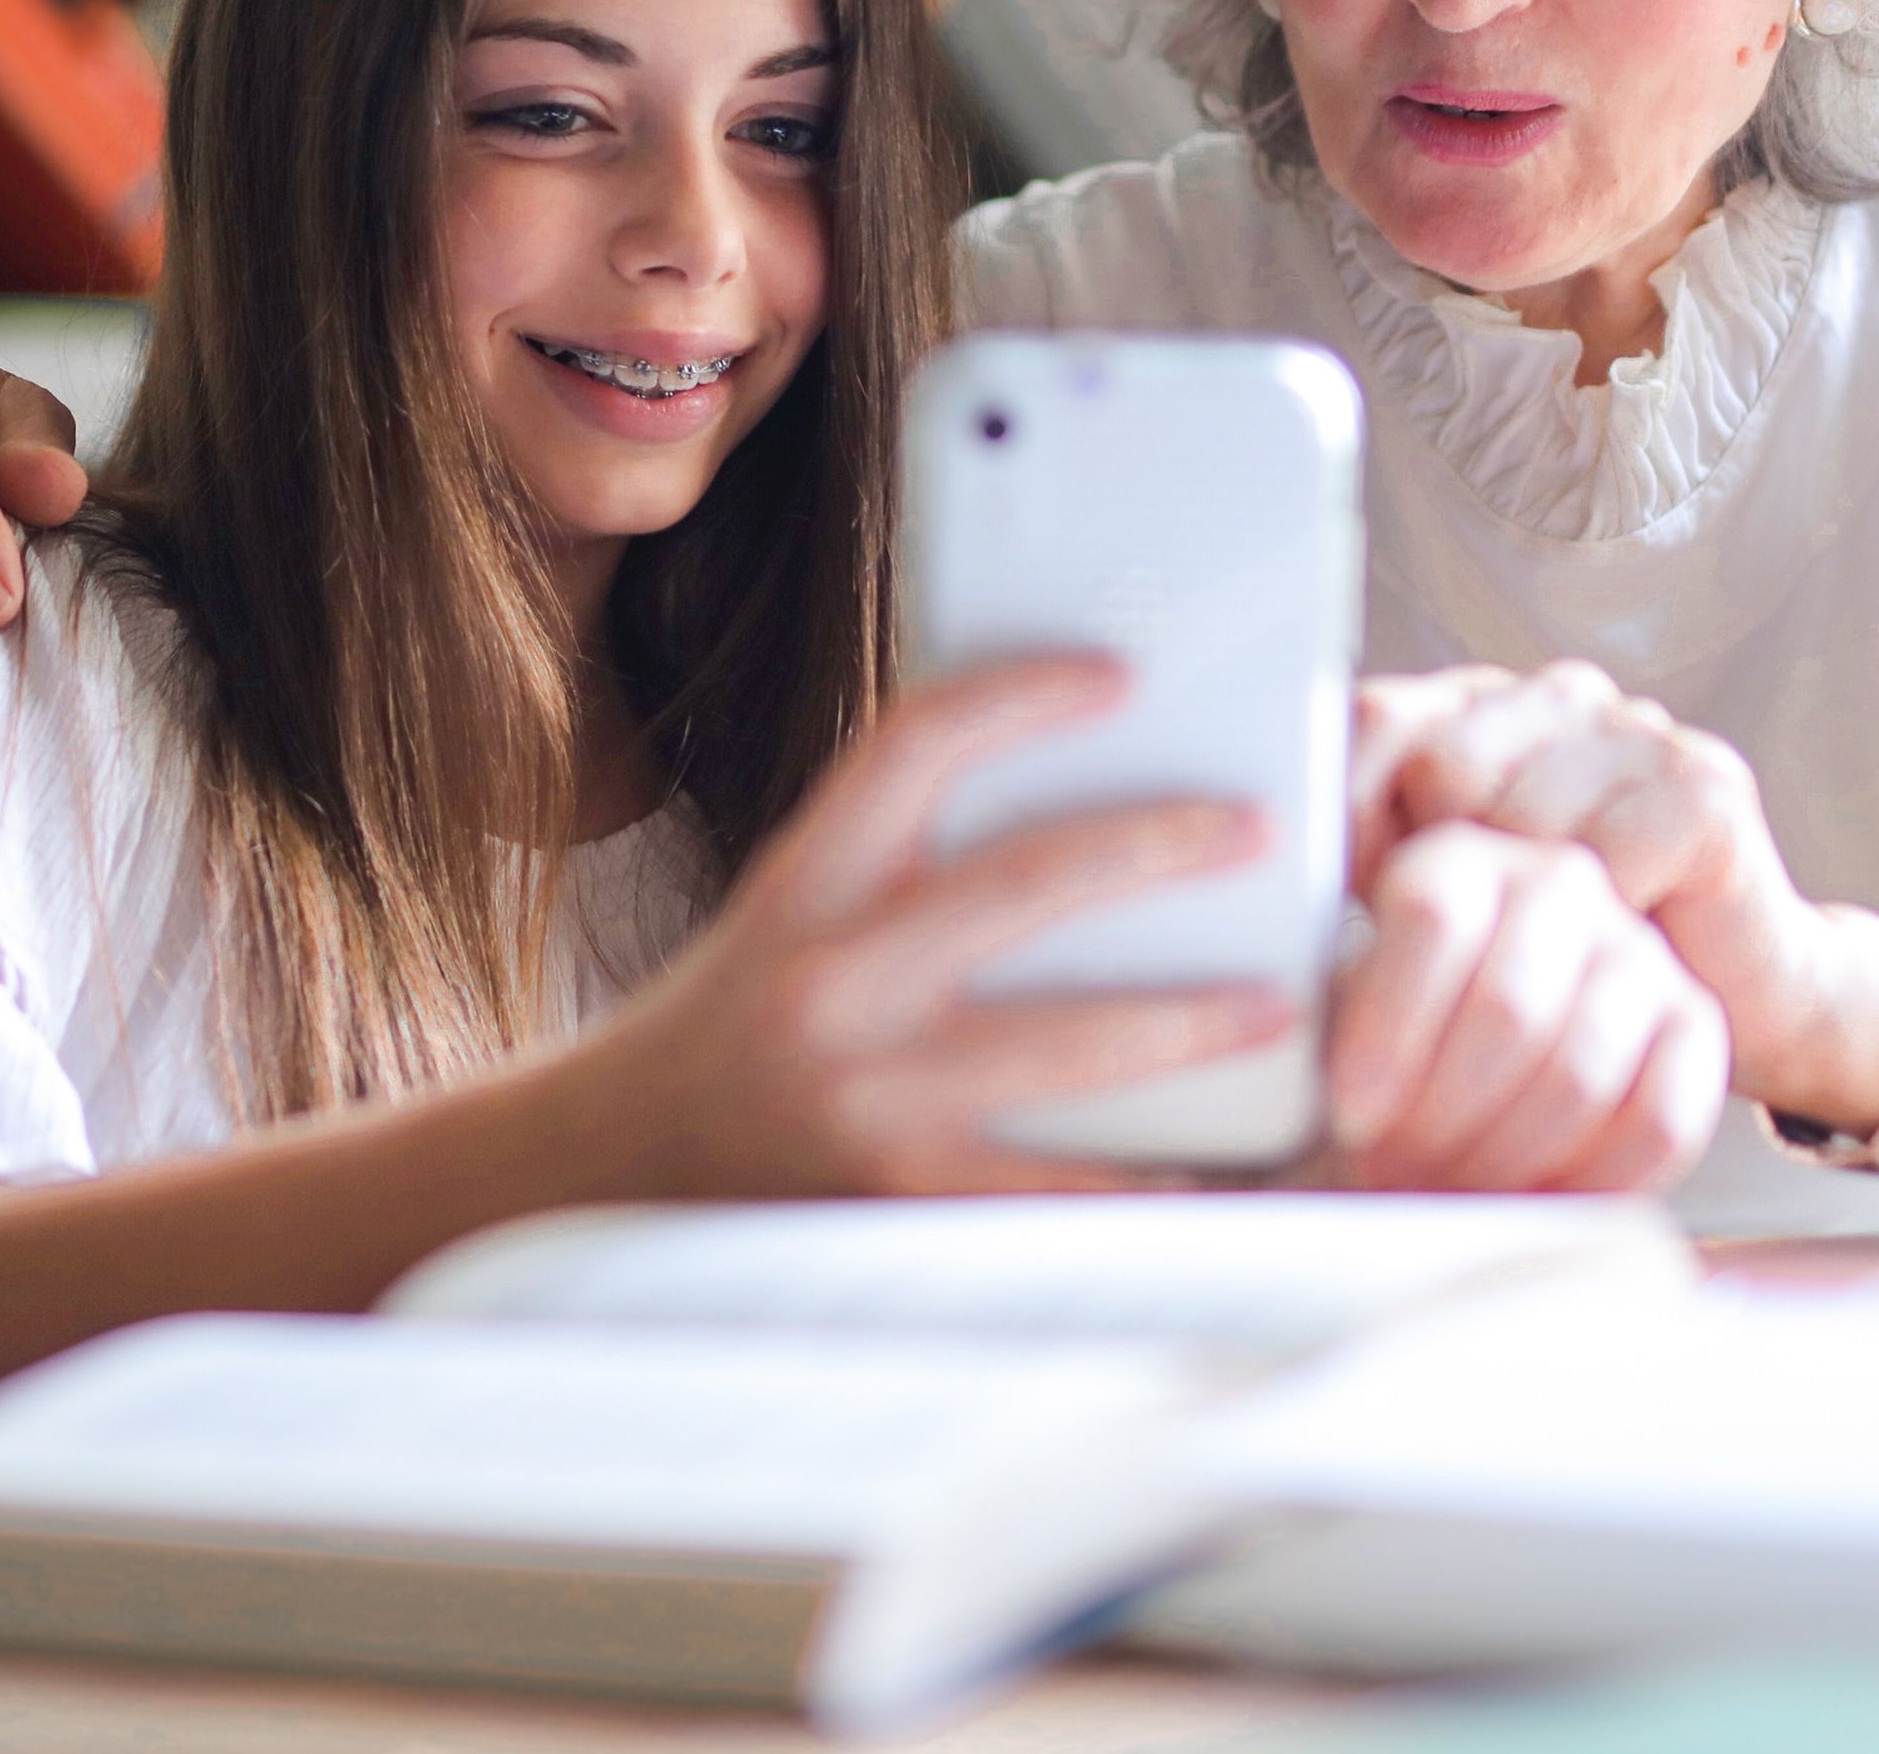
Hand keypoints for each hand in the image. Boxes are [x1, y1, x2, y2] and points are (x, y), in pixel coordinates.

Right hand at [553, 658, 1298, 1196]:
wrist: (604, 1174)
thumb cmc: (724, 1034)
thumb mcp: (787, 917)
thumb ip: (895, 868)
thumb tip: (1063, 807)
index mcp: (802, 887)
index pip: (912, 745)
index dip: (1021, 695)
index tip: (1117, 676)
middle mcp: (829, 982)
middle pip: (1022, 883)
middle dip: (1157, 848)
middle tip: (1254, 829)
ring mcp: (867, 1097)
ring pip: (1066, 1045)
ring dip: (1188, 1021)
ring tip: (1274, 1002)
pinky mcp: (901, 1202)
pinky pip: (1058, 1188)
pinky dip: (1147, 1176)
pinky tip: (1217, 1163)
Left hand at [1316, 818, 1725, 1190]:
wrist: (1479, 1071)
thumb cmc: (1387, 1047)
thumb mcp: (1330, 1011)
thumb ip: (1312, 1017)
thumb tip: (1275, 1054)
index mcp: (1456, 858)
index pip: (1433, 918)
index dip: (1388, 1031)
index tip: (1351, 1117)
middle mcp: (1556, 883)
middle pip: (1508, 1004)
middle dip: (1440, 1115)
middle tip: (1393, 1171)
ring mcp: (1636, 950)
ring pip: (1578, 1070)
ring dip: (1502, 1158)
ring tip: (1445, 1190)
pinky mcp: (1695, 1024)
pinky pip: (1660, 1119)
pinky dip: (1588, 1182)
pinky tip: (1529, 1202)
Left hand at [1351, 663, 1878, 1129]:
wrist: (1738, 991)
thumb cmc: (1569, 956)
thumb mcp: (1452, 900)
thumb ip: (1372, 859)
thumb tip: (1267, 866)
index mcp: (1477, 707)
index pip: (1371, 720)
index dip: (1343, 812)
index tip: (1344, 900)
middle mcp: (1556, 697)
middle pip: (1440, 769)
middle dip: (1440, 872)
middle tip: (1468, 949)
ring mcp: (1635, 732)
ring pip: (1519, 819)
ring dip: (1523, 914)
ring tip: (1547, 955)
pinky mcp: (1703, 788)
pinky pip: (1605, 862)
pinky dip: (1599, 927)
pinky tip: (1618, 943)